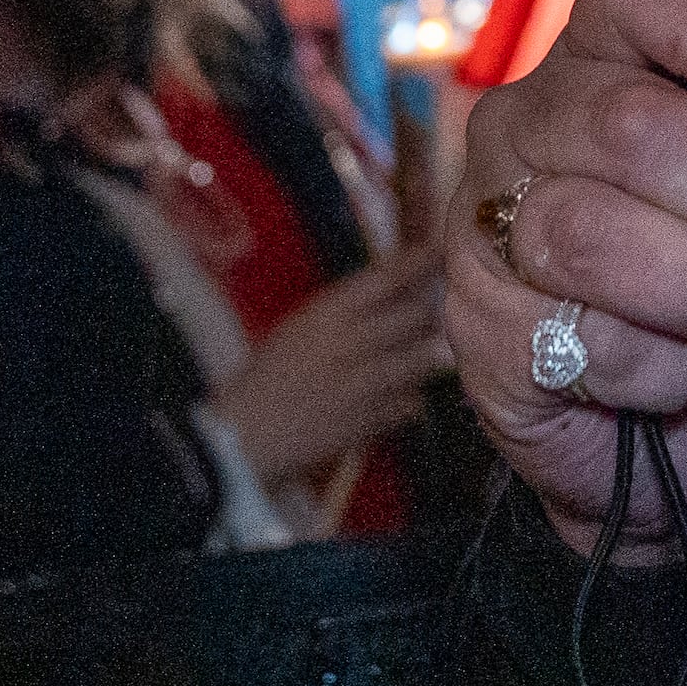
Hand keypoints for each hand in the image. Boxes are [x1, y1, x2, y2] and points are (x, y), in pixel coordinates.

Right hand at [208, 246, 453, 483]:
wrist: (246, 435)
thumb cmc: (267, 376)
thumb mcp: (298, 328)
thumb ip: (341, 311)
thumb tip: (388, 294)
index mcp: (326, 313)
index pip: (386, 277)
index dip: (419, 261)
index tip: (440, 251)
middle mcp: (351, 341)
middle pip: (416, 315)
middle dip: (432, 312)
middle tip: (437, 313)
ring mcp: (364, 382)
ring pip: (422, 359)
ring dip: (426, 356)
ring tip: (422, 357)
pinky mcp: (370, 420)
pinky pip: (412, 403)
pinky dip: (411, 400)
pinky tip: (399, 400)